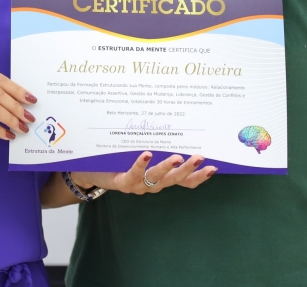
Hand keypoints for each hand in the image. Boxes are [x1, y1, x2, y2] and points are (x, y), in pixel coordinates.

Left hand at [73, 151, 215, 194]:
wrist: (92, 172)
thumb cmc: (120, 160)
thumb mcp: (141, 150)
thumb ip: (157, 143)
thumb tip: (176, 121)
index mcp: (161, 178)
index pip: (185, 181)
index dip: (199, 177)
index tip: (214, 167)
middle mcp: (152, 184)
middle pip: (175, 180)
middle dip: (189, 169)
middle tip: (201, 157)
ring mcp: (139, 185)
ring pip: (157, 178)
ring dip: (168, 167)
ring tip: (179, 157)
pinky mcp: (123, 182)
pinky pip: (134, 174)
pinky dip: (142, 164)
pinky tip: (147, 153)